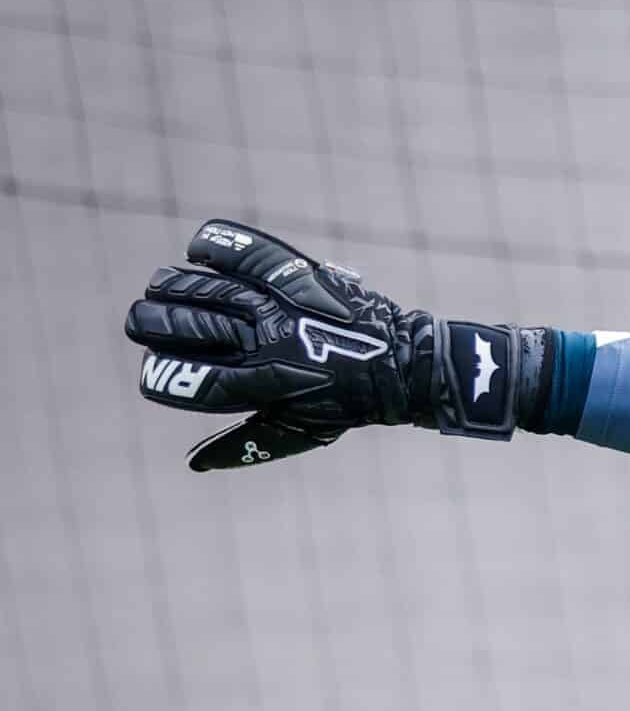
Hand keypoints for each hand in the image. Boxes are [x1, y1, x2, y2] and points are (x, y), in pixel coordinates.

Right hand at [124, 219, 531, 469]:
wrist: (407, 367)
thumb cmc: (350, 404)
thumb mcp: (303, 431)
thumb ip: (248, 444)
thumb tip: (195, 463)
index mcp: (266, 385)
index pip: (194, 381)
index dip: (164, 377)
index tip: (154, 373)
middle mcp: (268, 343)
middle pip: (187, 327)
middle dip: (153, 324)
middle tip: (142, 322)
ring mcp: (282, 307)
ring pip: (206, 288)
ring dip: (173, 286)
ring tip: (159, 288)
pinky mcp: (300, 276)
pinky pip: (248, 252)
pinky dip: (218, 247)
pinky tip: (198, 250)